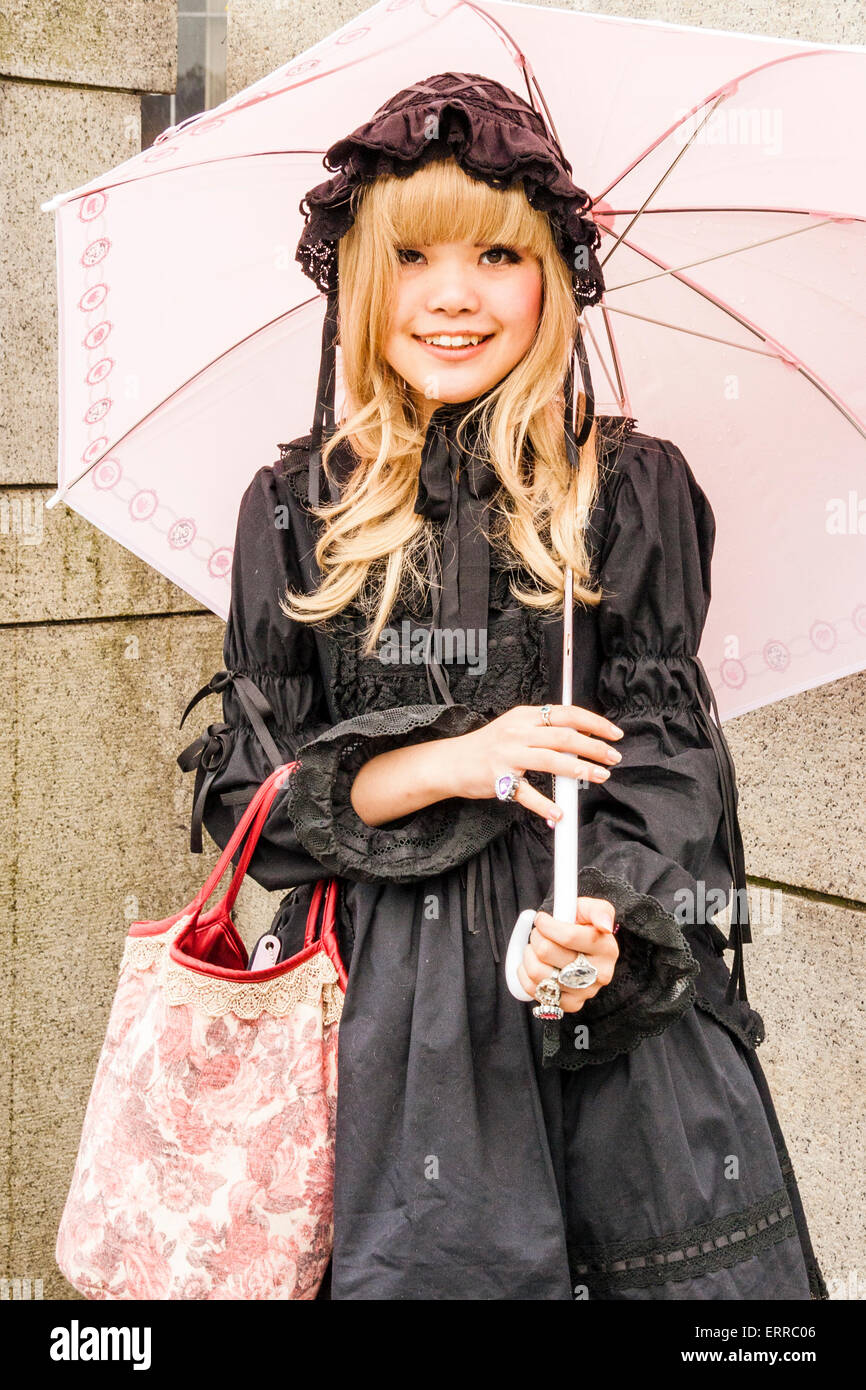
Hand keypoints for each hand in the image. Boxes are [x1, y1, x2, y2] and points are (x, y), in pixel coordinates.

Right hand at [446, 703, 623, 822]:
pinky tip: (559, 814)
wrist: (450, 762)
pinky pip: (525, 794)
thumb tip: (581, 737)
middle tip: (613, 757)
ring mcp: (507, 755)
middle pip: (563, 736)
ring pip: (550, 760)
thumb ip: (544, 730)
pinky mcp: (498, 779)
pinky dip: (544, 805)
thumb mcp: (515, 727)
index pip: (565, 713)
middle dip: (593, 746)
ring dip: (579, 770)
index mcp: (524, 716)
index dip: (593, 722)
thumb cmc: (488, 747)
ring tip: (599, 776)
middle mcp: (517, 732)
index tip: (614, 733)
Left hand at [516, 896, 618, 1013]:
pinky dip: (525, 974)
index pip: (568, 937)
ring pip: (538, 972)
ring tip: (534, 948)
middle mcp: (599, 974)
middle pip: (548, 952)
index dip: (547, 925)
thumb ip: (599, 910)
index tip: (541, 919)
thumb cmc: (583, 926)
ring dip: (528, 955)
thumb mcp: (591, 910)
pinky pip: (535, 991)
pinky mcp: (570, 1004)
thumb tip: (604, 925)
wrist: (580, 949)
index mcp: (607, 948)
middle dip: (537, 937)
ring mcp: (585, 992)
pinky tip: (533, 963)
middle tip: (539, 933)